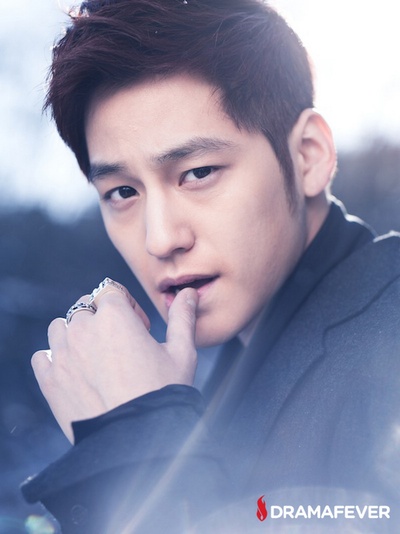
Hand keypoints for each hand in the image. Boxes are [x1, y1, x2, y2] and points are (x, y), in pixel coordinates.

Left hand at [31, 284, 198, 442]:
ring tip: (96, 356)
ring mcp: (62, 353)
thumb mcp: (182, 352)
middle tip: (121, 344)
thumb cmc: (163, 393)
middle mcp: (83, 328)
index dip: (127, 306)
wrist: (136, 440)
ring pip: (61, 327)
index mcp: (114, 315)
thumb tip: (189, 293)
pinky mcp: (49, 379)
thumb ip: (183, 317)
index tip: (139, 327)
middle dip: (101, 317)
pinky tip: (76, 372)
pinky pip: (43, 356)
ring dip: (75, 334)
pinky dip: (55, 359)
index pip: (111, 291)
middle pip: (84, 306)